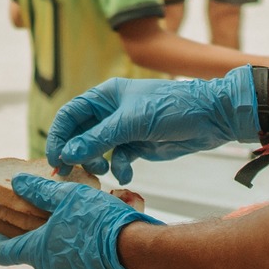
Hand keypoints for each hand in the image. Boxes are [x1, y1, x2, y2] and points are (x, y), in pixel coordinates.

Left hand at [0, 175, 157, 268]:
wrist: (139, 254)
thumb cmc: (100, 221)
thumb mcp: (69, 196)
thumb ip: (40, 191)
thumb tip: (18, 182)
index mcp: (38, 251)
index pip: (2, 252)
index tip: (2, 231)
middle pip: (36, 256)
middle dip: (42, 239)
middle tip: (56, 219)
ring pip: (62, 265)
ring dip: (67, 251)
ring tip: (86, 230)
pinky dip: (87, 263)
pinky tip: (103, 247)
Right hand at [47, 71, 263, 183]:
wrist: (212, 117)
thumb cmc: (172, 107)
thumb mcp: (132, 122)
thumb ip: (99, 138)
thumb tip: (69, 153)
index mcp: (105, 96)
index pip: (70, 114)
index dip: (59, 135)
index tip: (55, 157)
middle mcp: (111, 111)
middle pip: (81, 134)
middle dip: (75, 152)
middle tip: (70, 172)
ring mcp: (125, 129)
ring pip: (97, 149)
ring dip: (96, 161)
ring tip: (102, 170)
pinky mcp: (139, 144)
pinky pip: (119, 159)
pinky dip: (120, 167)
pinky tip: (127, 173)